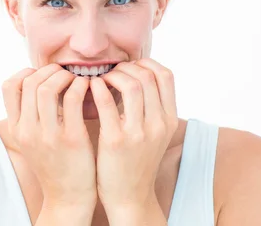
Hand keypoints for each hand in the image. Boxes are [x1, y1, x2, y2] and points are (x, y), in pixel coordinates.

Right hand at [2, 64, 97, 208]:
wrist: (68, 196)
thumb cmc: (54, 162)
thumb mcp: (31, 139)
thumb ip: (30, 114)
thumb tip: (37, 80)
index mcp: (16, 129)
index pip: (8, 87)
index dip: (25, 72)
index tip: (42, 73)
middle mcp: (28, 131)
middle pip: (30, 83)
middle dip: (49, 70)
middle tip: (64, 72)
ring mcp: (48, 135)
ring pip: (48, 88)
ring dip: (65, 76)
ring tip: (76, 78)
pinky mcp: (71, 138)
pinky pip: (73, 99)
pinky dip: (81, 86)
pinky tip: (88, 87)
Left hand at [90, 58, 178, 211]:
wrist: (129, 196)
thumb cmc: (137, 160)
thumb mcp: (154, 132)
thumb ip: (151, 106)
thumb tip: (137, 74)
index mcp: (169, 119)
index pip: (166, 75)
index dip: (146, 63)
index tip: (130, 66)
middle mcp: (159, 124)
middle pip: (147, 76)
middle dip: (126, 68)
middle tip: (111, 71)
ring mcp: (139, 132)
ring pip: (131, 84)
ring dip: (112, 75)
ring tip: (101, 79)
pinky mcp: (116, 140)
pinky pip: (107, 102)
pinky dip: (97, 88)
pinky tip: (91, 87)